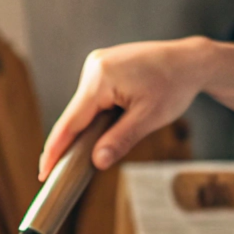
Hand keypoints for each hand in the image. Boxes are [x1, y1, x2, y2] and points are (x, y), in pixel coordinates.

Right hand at [39, 38, 213, 179]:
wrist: (190, 61)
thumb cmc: (174, 86)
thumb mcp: (149, 118)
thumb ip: (121, 140)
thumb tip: (97, 162)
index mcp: (101, 78)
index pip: (71, 121)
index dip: (55, 150)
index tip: (43, 172)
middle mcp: (93, 66)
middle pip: (75, 114)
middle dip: (70, 142)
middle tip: (57, 172)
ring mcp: (97, 64)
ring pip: (84, 107)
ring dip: (86, 128)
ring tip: (90, 148)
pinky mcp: (103, 66)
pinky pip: (93, 97)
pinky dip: (95, 115)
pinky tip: (104, 126)